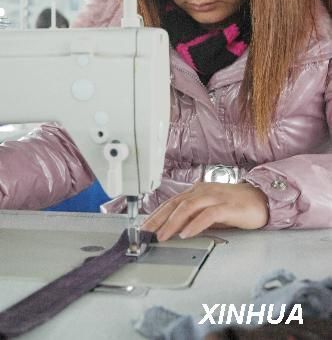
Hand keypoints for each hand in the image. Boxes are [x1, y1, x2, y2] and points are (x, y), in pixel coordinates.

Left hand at [141, 182, 268, 240]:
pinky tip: (186, 233)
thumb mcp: (209, 211)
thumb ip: (193, 217)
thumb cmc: (235, 205)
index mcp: (196, 191)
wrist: (262, 199)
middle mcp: (203, 191)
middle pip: (175, 204)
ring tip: (162, 236)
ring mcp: (215, 197)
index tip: (143, 228)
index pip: (171, 202)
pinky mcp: (228, 206)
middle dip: (158, 219)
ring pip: (188, 207)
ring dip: (172, 222)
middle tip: (145, 233)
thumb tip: (172, 230)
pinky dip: (195, 224)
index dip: (155, 214)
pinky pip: (208, 214)